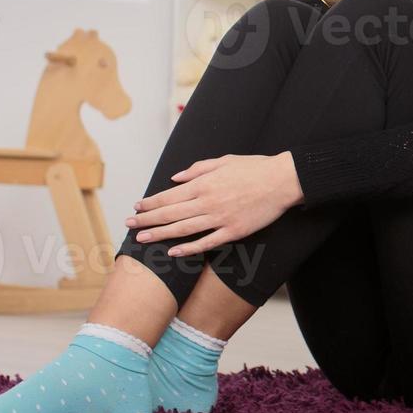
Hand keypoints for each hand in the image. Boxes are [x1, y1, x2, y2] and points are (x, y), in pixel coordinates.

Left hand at [124, 153, 304, 256]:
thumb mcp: (224, 161)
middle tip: (130, 225)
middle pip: (170, 214)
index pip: (169, 195)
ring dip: (160, 234)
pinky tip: (173, 252)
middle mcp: (208, 202)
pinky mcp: (234, 231)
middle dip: (147, 219)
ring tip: (143, 238)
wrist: (283, 180)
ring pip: (183, 229)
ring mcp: (220, 218)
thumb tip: (176, 177)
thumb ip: (197, 169)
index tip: (137, 207)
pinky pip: (207, 242)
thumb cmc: (255, 168)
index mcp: (204, 183)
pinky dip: (189, 248)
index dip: (151, 203)